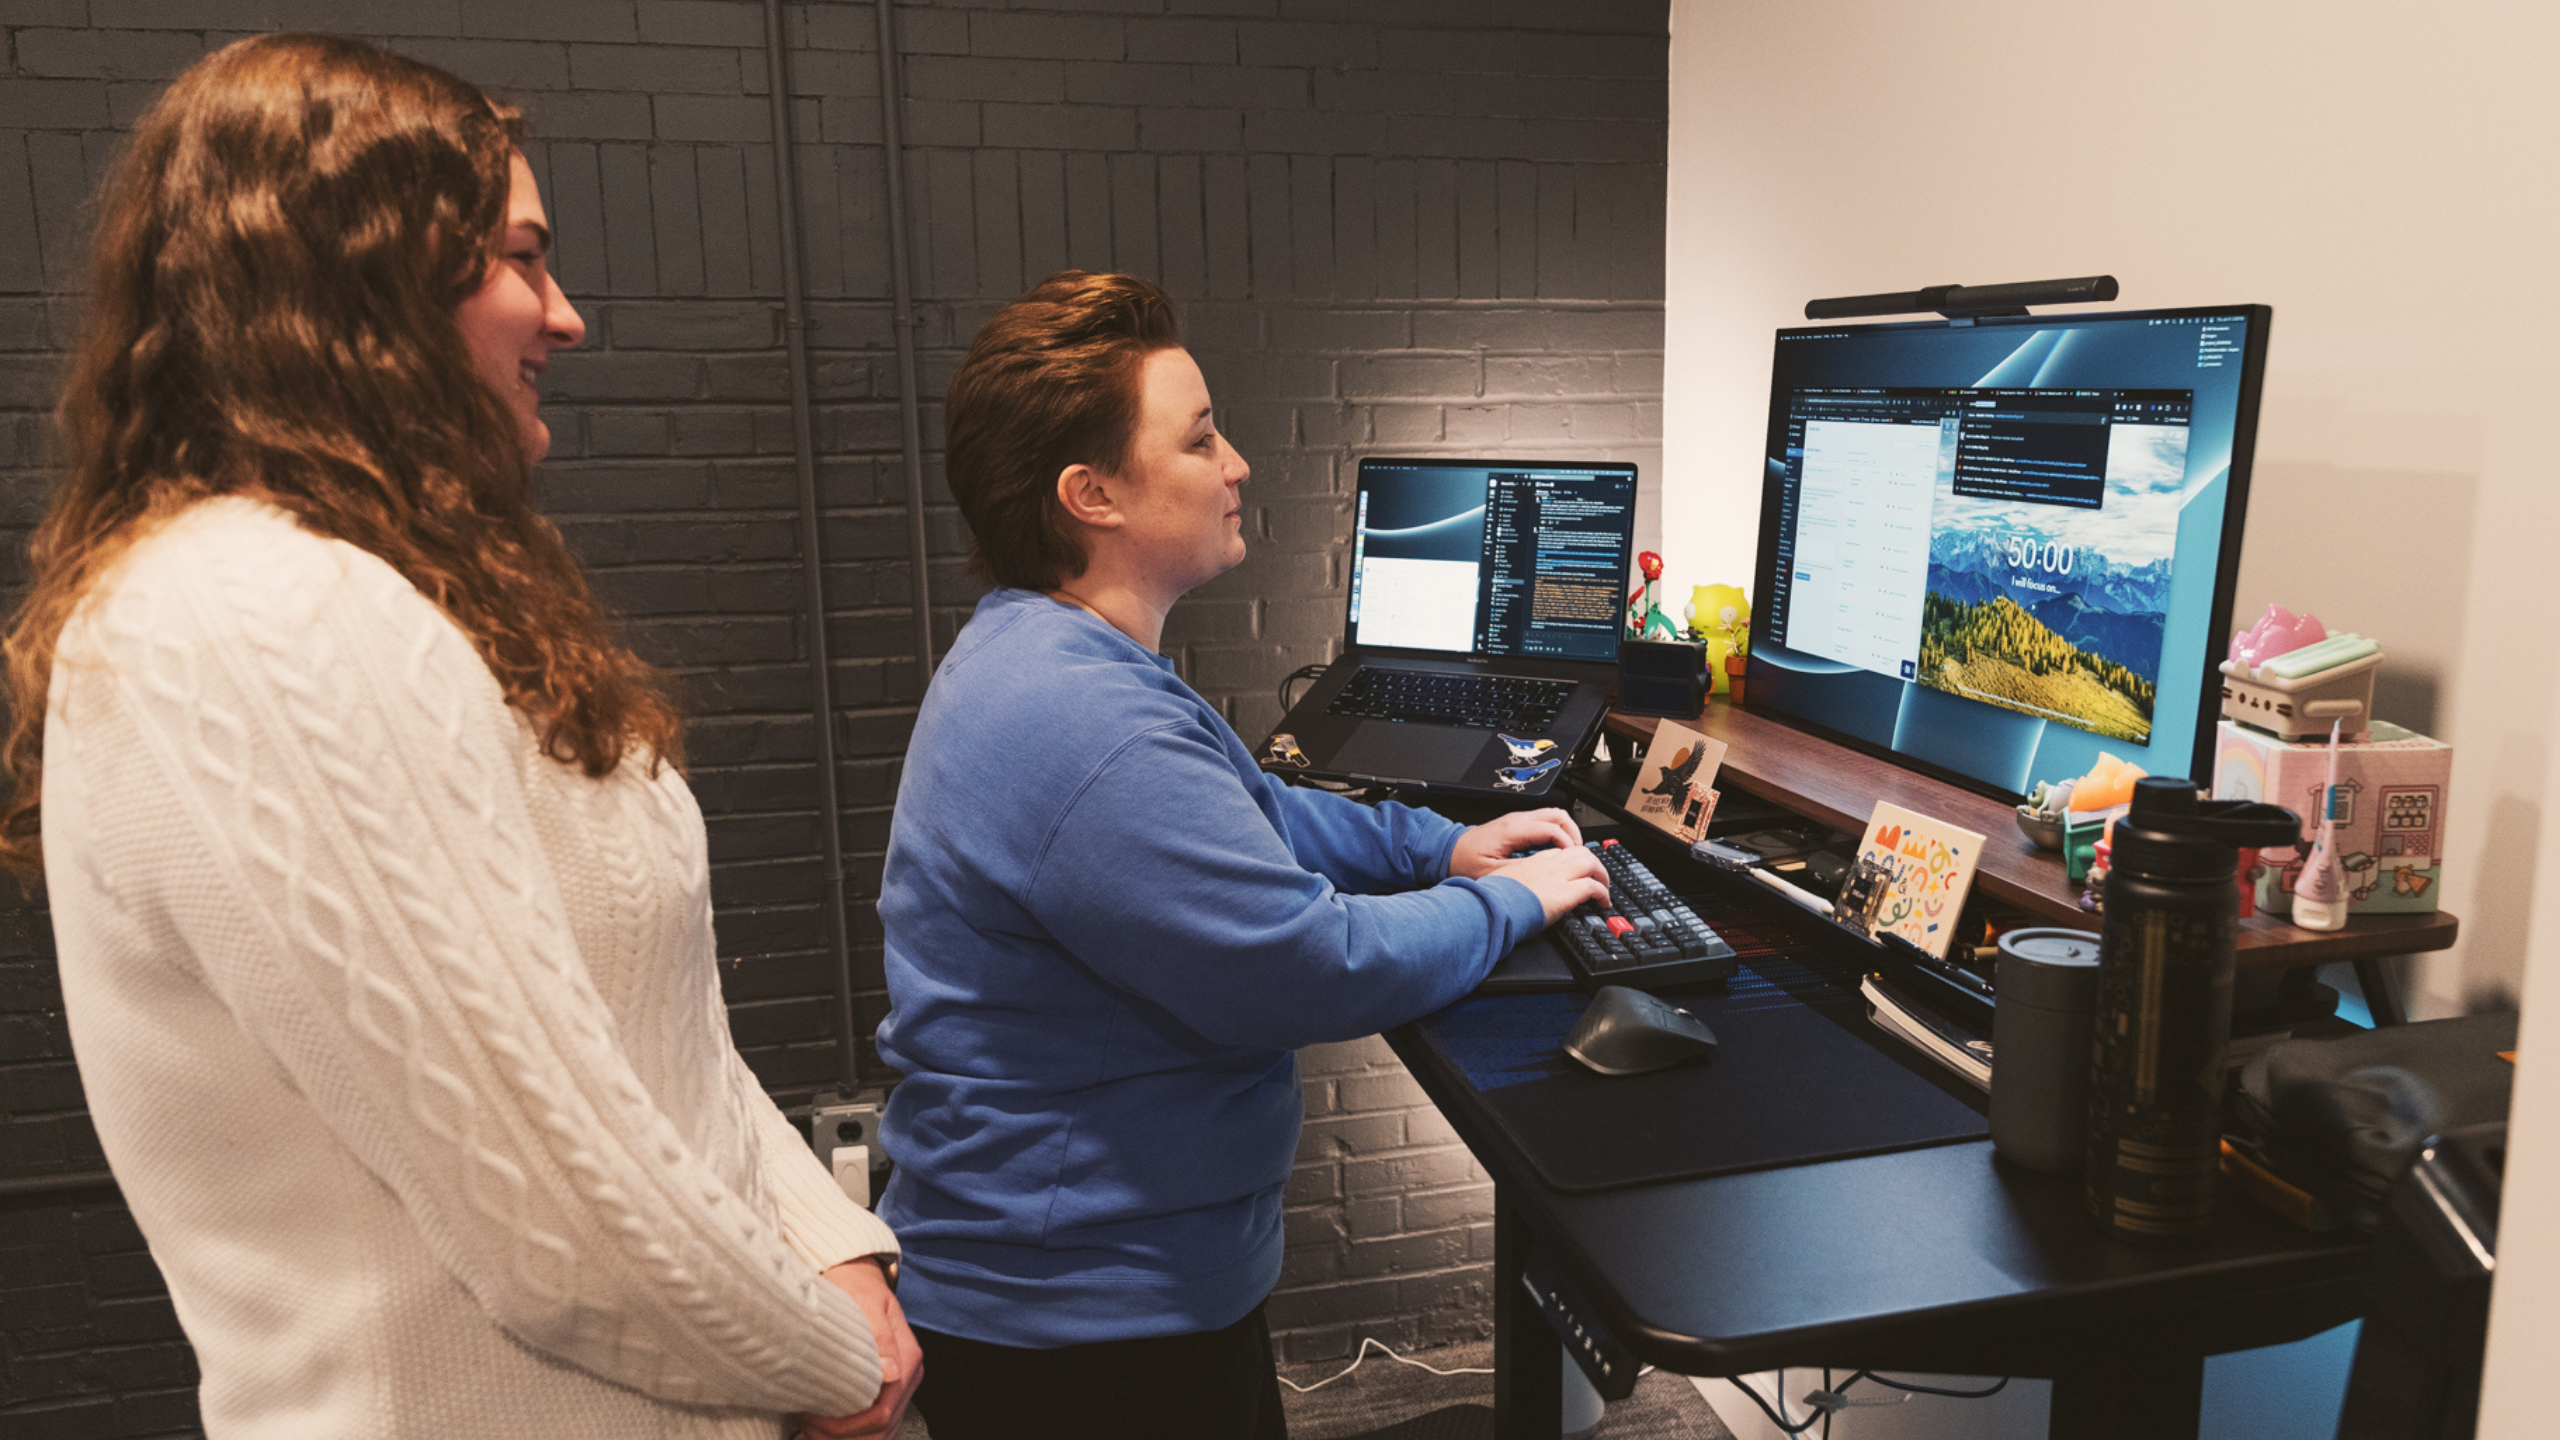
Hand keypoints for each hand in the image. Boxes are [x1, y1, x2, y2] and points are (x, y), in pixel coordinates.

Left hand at [795, 1258, 922, 1439]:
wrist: (854, 1273)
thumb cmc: (854, 1286)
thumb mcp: (865, 1302)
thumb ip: (878, 1335)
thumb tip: (891, 1373)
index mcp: (907, 1358)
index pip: (881, 1412)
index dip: (846, 1426)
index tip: (810, 1419)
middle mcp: (907, 1375)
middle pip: (881, 1429)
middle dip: (841, 1437)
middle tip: (803, 1430)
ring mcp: (899, 1383)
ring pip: (879, 1432)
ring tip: (807, 1434)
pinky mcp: (887, 1386)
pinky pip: (874, 1424)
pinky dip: (850, 1434)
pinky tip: (820, 1431)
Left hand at [1449, 808, 1582, 878]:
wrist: (1448, 851)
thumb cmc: (1464, 861)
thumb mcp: (1492, 873)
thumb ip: (1520, 872)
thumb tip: (1545, 874)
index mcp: (1514, 829)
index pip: (1553, 828)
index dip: (1569, 844)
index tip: (1574, 859)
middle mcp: (1518, 820)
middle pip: (1559, 816)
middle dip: (1574, 834)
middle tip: (1578, 855)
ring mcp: (1518, 820)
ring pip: (1554, 816)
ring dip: (1567, 832)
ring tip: (1571, 853)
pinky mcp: (1517, 825)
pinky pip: (1544, 822)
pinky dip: (1556, 833)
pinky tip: (1555, 850)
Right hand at [1494, 843, 1610, 927]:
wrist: (1492, 906)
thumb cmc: (1493, 899)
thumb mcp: (1501, 883)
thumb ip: (1513, 882)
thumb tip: (1514, 892)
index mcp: (1531, 862)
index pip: (1558, 853)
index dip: (1570, 860)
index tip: (1574, 871)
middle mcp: (1548, 865)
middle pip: (1578, 851)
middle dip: (1591, 862)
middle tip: (1596, 876)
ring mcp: (1558, 876)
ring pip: (1590, 862)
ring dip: (1601, 874)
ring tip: (1605, 888)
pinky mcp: (1566, 892)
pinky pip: (1593, 886)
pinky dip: (1603, 893)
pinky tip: (1603, 902)